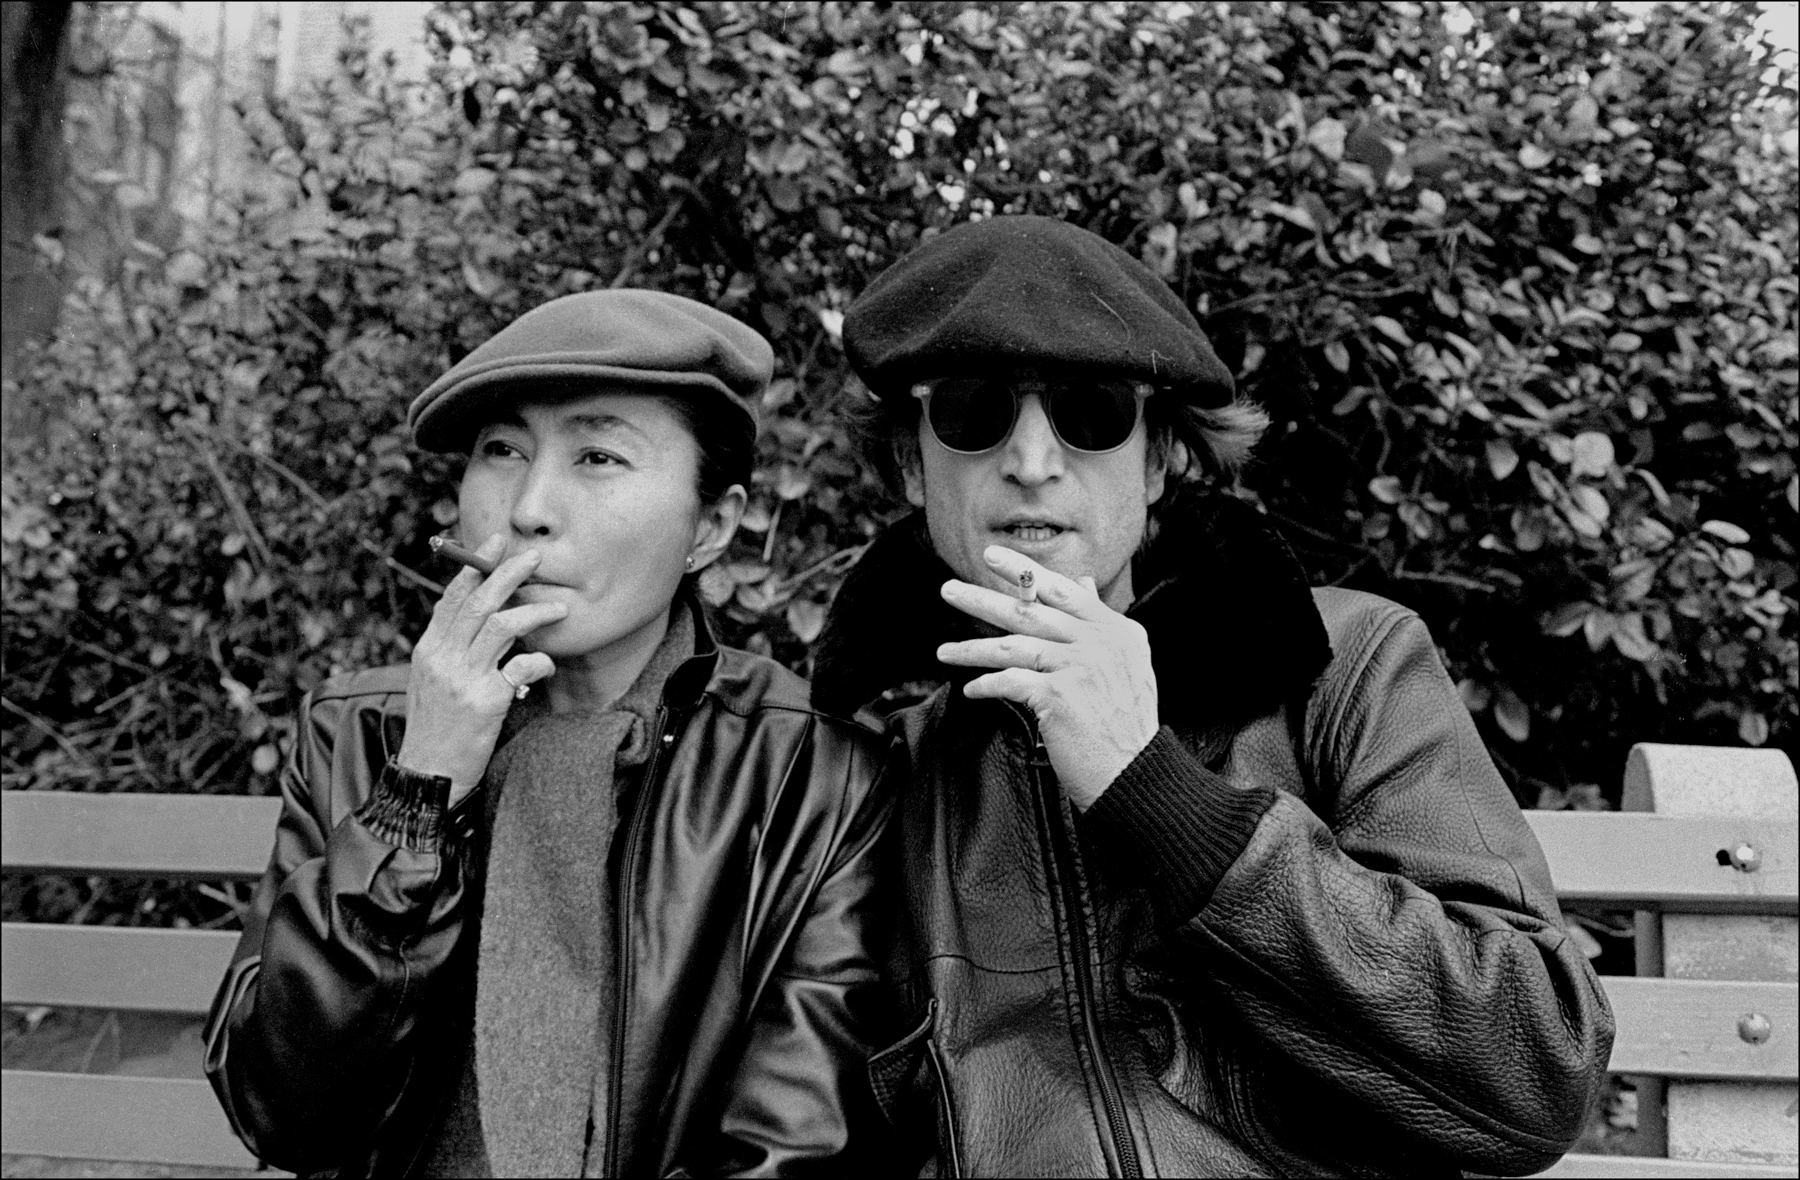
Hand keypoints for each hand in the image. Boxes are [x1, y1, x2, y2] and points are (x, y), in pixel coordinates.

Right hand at [396, 535, 566, 805]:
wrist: (427, 776)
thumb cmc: (435, 729)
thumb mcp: (430, 683)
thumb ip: (450, 651)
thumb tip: (479, 621)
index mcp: (428, 650)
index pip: (452, 598)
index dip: (474, 567)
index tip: (495, 544)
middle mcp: (443, 658)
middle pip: (479, 602)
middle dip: (507, 573)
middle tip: (534, 558)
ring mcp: (463, 679)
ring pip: (503, 626)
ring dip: (536, 611)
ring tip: (560, 607)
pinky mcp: (486, 702)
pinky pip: (522, 667)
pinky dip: (540, 661)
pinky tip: (546, 664)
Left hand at [936, 546, 1158, 809]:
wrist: (1135, 772)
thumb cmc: (1125, 724)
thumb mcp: (1125, 662)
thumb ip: (1100, 621)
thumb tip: (1083, 582)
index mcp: (1115, 629)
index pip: (1062, 590)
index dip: (1024, 570)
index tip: (992, 556)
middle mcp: (1098, 642)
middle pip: (1029, 611)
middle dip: (983, 599)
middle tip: (949, 590)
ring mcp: (1077, 667)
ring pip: (1012, 646)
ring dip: (972, 649)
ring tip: (943, 651)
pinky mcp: (1058, 696)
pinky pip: (1009, 682)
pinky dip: (986, 685)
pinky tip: (970, 689)